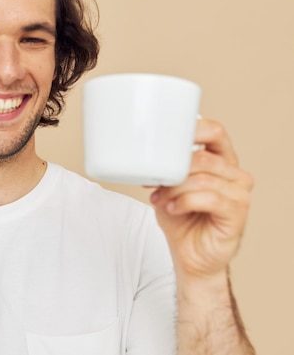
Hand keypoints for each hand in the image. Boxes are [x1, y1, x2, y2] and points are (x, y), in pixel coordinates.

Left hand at [150, 118, 253, 279]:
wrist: (189, 256)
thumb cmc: (181, 219)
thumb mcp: (167, 187)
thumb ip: (165, 168)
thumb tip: (145, 153)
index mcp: (220, 161)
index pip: (215, 132)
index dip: (194, 128)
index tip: (167, 135)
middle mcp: (235, 174)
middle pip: (203, 159)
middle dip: (173, 171)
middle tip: (154, 184)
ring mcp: (239, 193)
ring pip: (203, 179)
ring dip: (175, 190)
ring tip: (161, 200)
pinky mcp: (238, 213)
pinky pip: (210, 198)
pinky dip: (185, 202)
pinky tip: (174, 209)